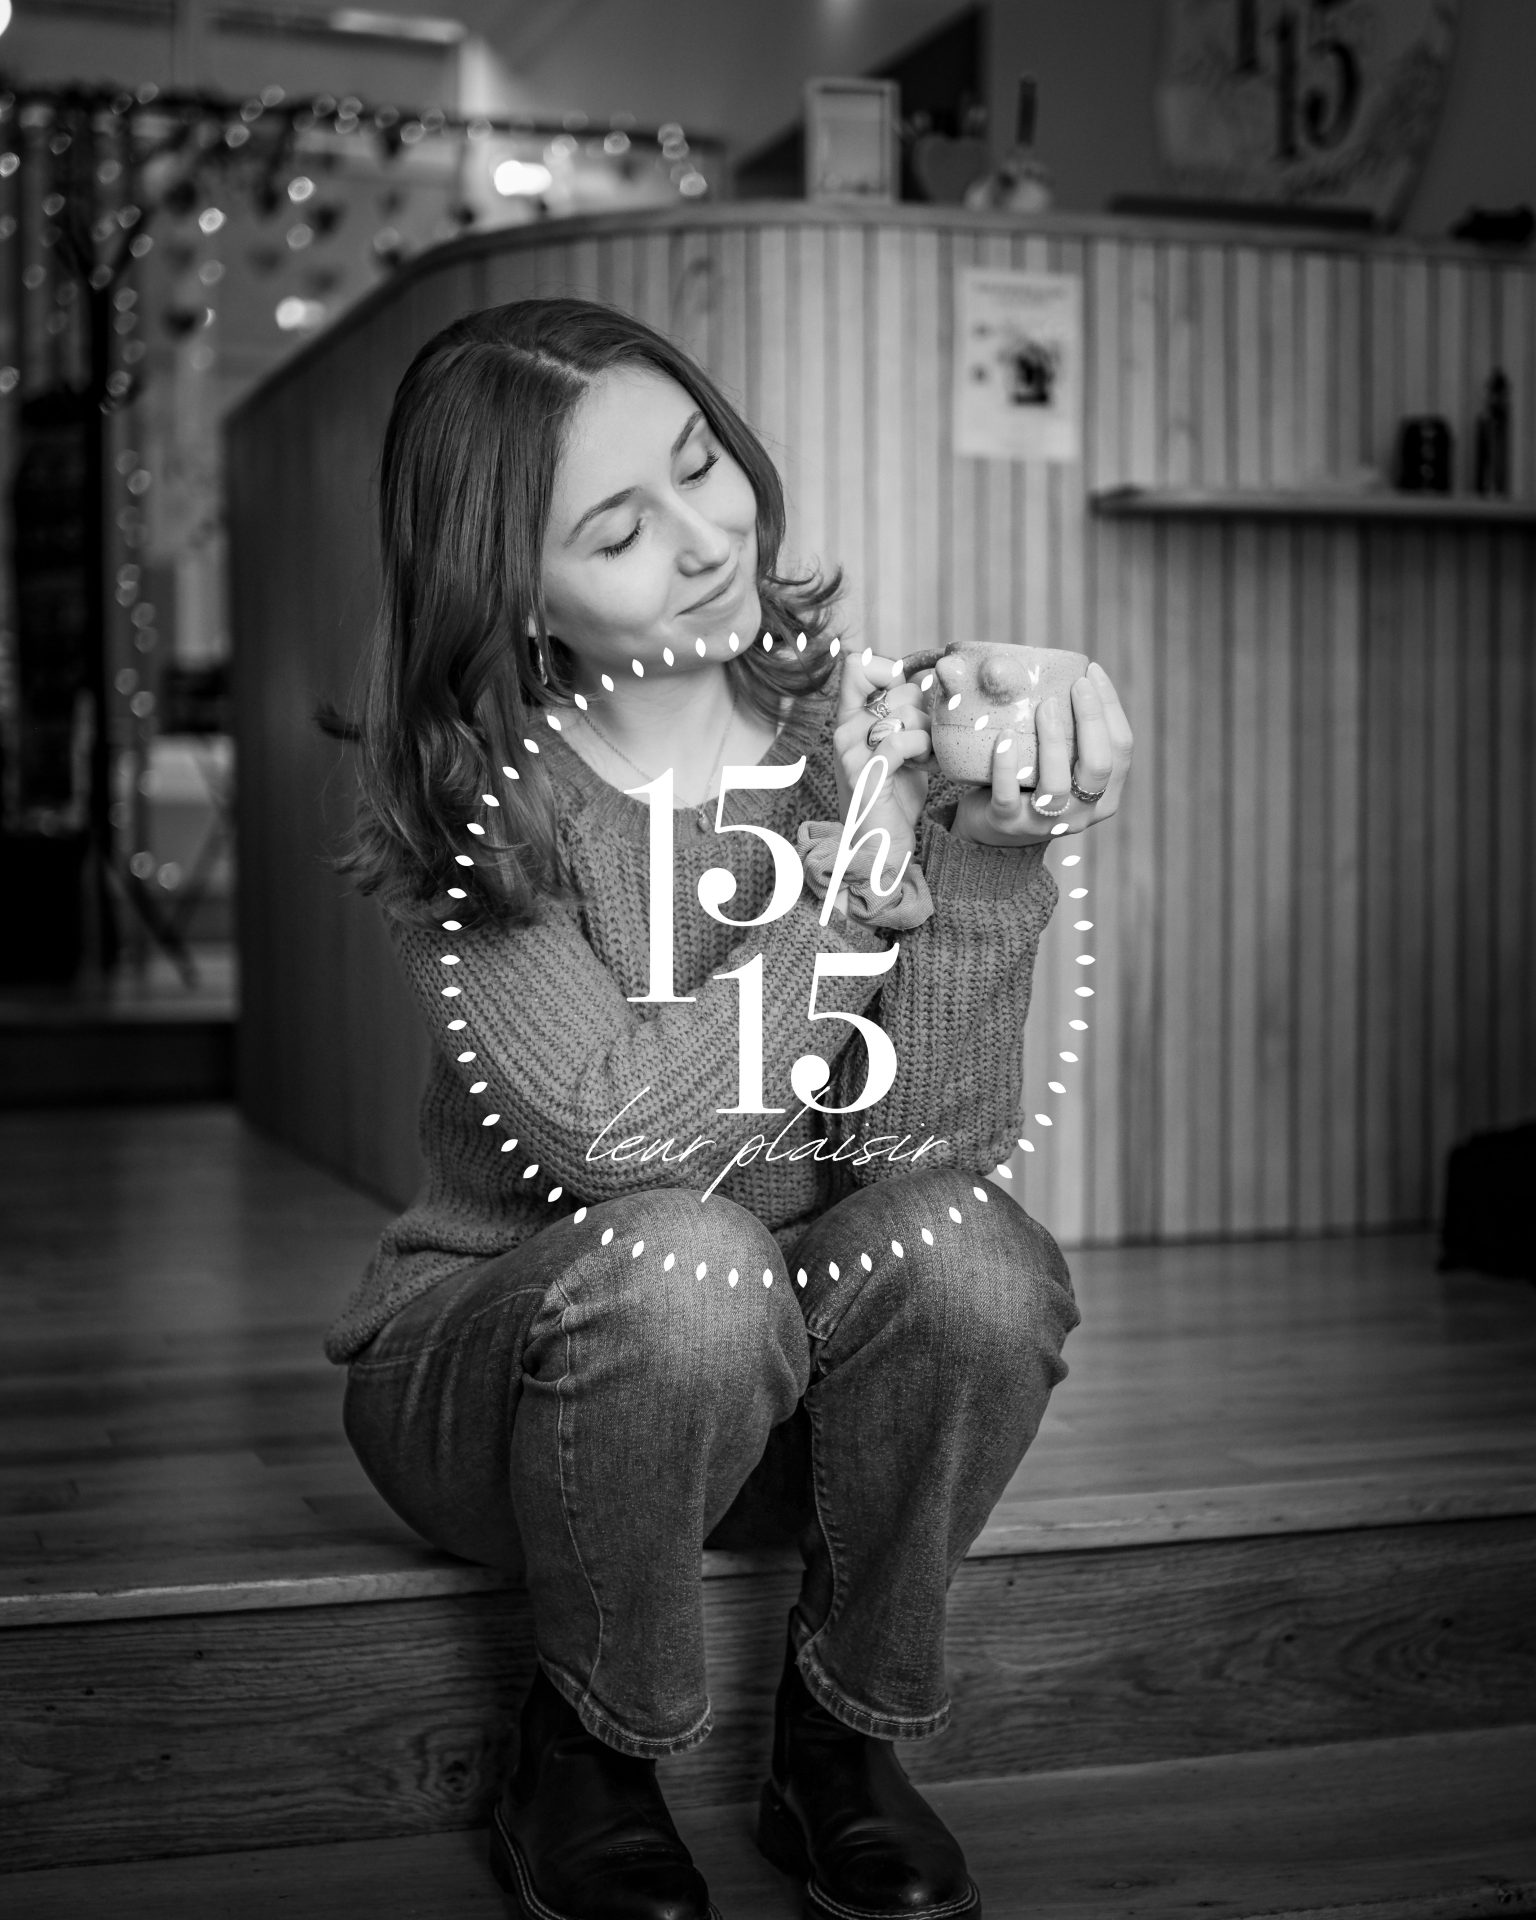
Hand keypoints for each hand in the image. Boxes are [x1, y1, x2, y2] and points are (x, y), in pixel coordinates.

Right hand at [831, 647, 931, 861]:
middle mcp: (844, 730)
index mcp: (849, 718)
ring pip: (901, 713)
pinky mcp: (864, 774)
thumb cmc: (893, 797)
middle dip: (924, 710)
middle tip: (928, 738)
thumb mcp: (900, 748)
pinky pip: (900, 740)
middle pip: (896, 689)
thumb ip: (905, 716)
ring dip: (927, 732)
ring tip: (927, 754)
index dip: (891, 671)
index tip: (910, 699)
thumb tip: (928, 681)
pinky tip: (925, 764)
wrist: (880, 846)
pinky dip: (922, 749)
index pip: (858, 664)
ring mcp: (850, 751)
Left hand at [951, 661, 1132, 847]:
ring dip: (1053, 740)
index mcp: (1105, 794)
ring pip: (1056, 785)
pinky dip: (1006, 766)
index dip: (1111, 707)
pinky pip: (1008, 796)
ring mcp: (1046, 823)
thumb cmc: (1031, 781)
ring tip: (1044, 706)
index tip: (1091, 672)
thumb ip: (1071, 729)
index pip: (1121, 748)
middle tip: (1075, 685)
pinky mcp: (1008, 824)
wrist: (989, 828)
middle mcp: (1082, 812)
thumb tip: (1069, 667)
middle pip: (1099, 767)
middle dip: (1090, 721)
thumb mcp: (1060, 759)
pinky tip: (1003, 738)